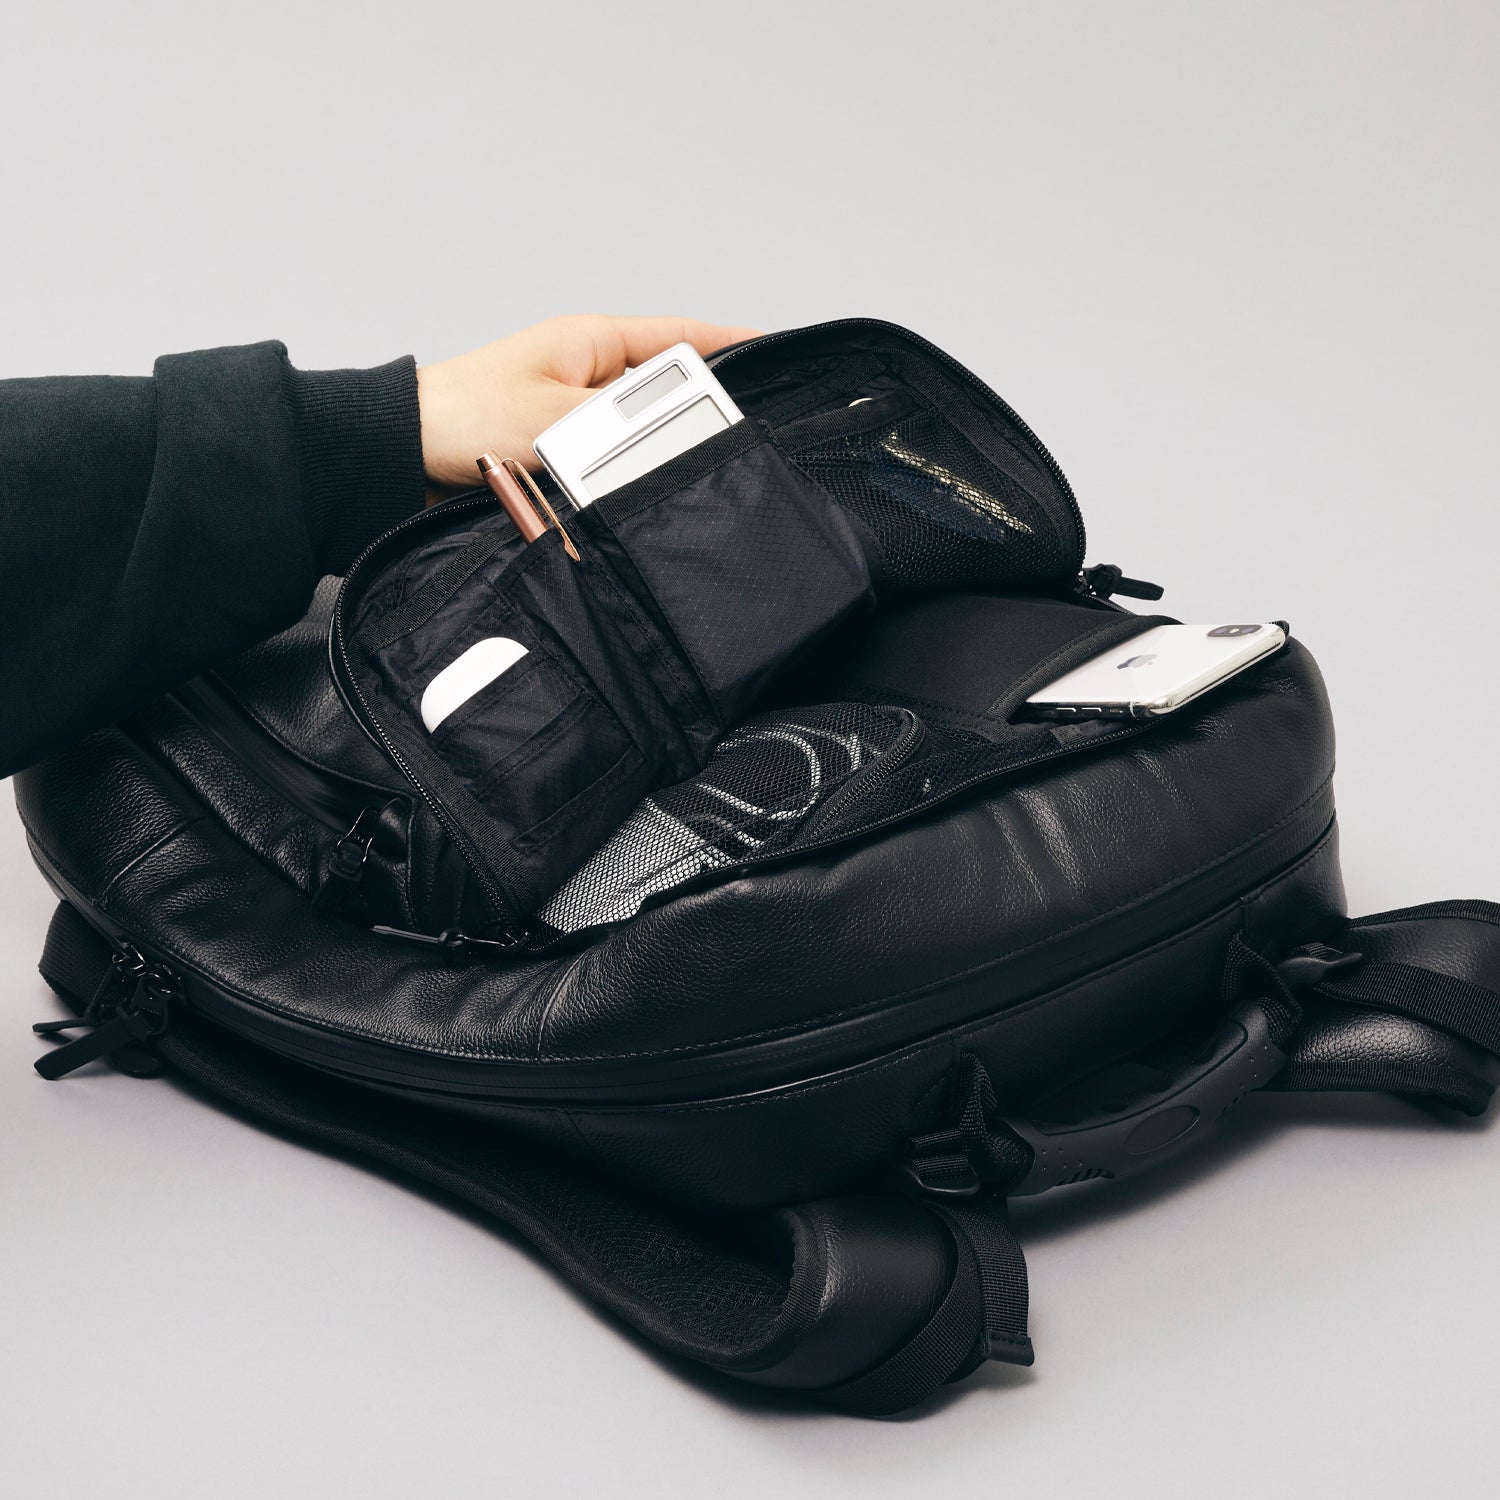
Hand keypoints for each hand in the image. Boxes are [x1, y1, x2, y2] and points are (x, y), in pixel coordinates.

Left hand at [415, 314, 762, 496]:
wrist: (395, 459)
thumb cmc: (460, 418)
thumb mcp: (555, 418)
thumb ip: (623, 429)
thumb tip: (679, 440)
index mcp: (591, 344)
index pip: (681, 337)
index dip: (732, 345)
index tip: (777, 353)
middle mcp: (587, 378)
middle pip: (668, 395)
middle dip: (698, 419)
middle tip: (740, 444)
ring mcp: (573, 420)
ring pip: (638, 441)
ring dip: (652, 463)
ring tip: (688, 482)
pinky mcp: (555, 460)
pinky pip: (607, 472)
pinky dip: (621, 488)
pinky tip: (639, 506)